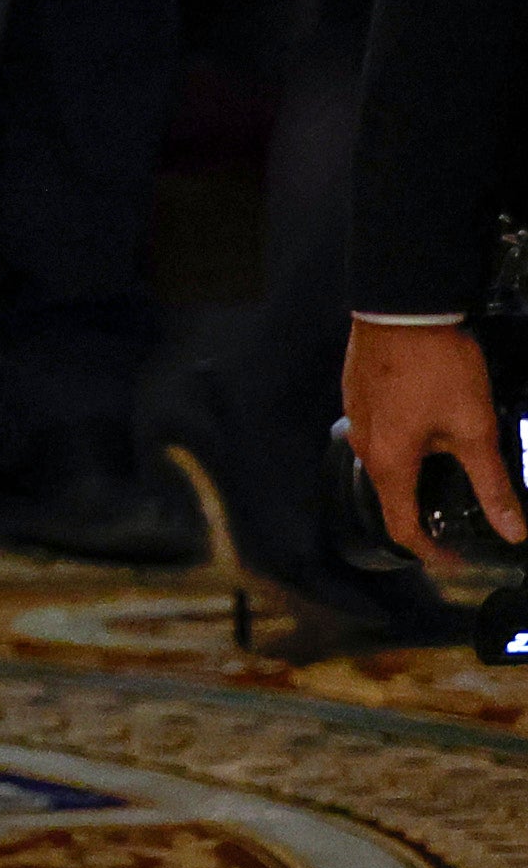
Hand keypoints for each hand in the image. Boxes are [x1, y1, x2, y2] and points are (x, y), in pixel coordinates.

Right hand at [345, 318, 522, 570]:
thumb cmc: (437, 370)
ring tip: (449, 466)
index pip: (402, 527)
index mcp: (390, 463)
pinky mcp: (356, 393)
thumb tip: (514, 532)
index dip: (430, 552)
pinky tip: (428, 425)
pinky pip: (378, 432)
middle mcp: (364, 446)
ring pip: (384, 461)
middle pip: (390, 495)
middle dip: (424, 511)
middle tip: (461, 514)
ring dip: (414, 473)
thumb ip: (492, 484)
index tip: (457, 561)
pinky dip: (403, 444)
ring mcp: (356, 417)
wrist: (401, 307)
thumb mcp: (475, 429)